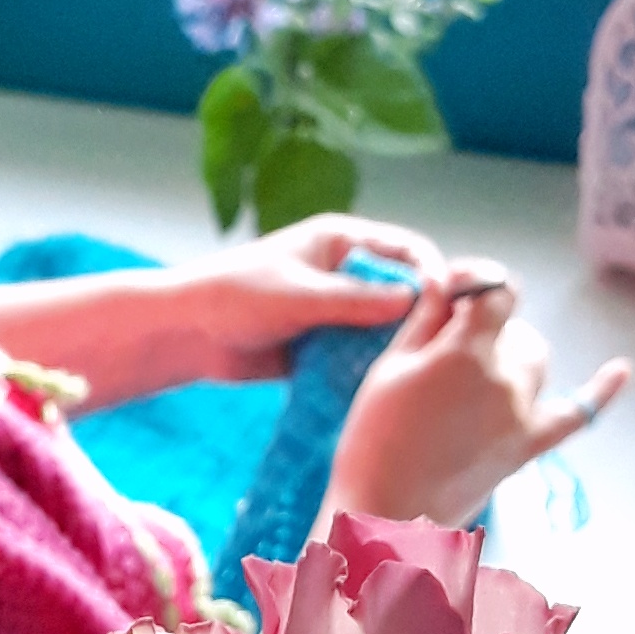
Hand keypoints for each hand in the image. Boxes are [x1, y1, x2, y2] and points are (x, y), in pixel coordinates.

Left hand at [173, 215, 448, 381]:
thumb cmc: (235, 296)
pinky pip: (359, 357)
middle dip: (420, 317)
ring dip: (396, 348)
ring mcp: (337, 312)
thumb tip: (414, 301)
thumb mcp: (299, 295)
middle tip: (438, 348)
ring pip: (384, 329)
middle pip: (402, 293)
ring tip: (414, 374)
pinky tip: (384, 391)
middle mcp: (346, 275)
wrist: (187, 334)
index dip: (432, 273)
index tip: (447, 305)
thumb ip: (354, 300)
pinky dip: (370, 371)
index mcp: (342, 242)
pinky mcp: (325, 346)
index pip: (406, 250)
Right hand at [324, 273, 631, 530]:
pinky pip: (576, 414)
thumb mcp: (390, 367)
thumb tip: (447, 283)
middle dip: (486, 328)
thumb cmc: (374, 440)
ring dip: (512, 355)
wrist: (389, 515)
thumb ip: (427, 319)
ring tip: (475, 374)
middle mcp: (506, 380)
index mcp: (467, 353)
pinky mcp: (529, 447)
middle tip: (446, 350)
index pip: (496, 290)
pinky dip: (600, 390)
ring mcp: (523, 415)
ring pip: (535, 361)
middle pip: (514, 329)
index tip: (452, 294)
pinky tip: (621, 369)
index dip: (475, 284)